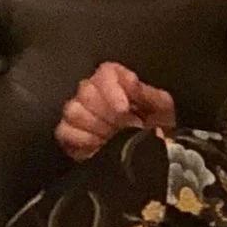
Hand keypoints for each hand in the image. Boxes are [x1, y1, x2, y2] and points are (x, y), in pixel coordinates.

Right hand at [56, 61, 176, 161]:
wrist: (151, 154)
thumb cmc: (157, 126)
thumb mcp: (162, 107)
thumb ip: (148, 92)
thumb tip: (131, 81)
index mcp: (116, 81)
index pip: (105, 72)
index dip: (112, 88)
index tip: (124, 107)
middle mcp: (92, 92)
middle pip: (86, 91)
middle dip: (108, 113)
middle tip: (125, 126)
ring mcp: (77, 111)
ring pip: (74, 110)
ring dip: (97, 126)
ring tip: (114, 136)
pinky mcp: (67, 133)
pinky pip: (65, 131)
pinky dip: (83, 140)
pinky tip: (99, 145)